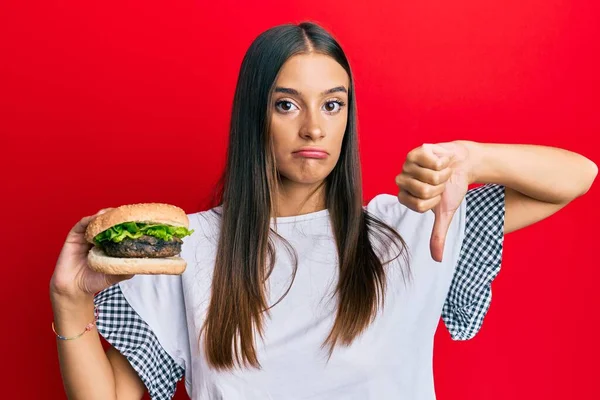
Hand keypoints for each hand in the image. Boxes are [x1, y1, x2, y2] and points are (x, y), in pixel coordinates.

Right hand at [50, 208, 133, 301]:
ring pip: (96, 220)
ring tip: (111, 213)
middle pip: (108, 222)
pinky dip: (89, 220)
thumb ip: (126, 269)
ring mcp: (86, 236)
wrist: (74, 289)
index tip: (136, 218)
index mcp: (110, 244)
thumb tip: (142, 264)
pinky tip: (96, 219)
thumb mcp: (115, 275)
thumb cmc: (95, 281)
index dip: (126, 223)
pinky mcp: (74, 237)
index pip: (119, 230)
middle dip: (116, 215)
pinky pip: (81, 225)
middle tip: (125, 212)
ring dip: (104, 215)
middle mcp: (99, 238)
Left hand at [395, 141, 474, 261]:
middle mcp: (402, 179)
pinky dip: (444, 162)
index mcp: (405, 195)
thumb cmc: (451, 188)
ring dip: (443, 174)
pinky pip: (433, 162)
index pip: (419, 205)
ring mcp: (408, 164)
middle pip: (423, 191)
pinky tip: (442, 160)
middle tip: (440, 182)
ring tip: (442, 171)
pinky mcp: (418, 150)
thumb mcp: (445, 213)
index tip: (437, 196)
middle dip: (439, 187)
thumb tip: (438, 260)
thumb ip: (438, 235)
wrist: (462, 165)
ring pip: (430, 176)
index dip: (434, 201)